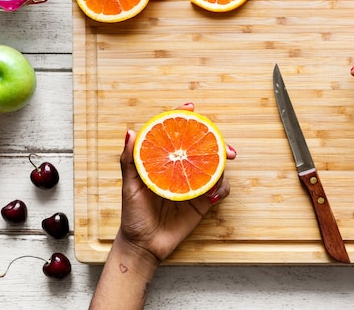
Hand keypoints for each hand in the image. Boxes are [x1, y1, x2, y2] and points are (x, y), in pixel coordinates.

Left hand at [118, 102, 235, 262]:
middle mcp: (181, 169)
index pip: (173, 134)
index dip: (182, 118)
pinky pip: (220, 189)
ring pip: (215, 166)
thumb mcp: (128, 186)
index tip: (190, 108)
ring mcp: (194, 184)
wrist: (144, 245)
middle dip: (216, 141)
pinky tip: (215, 194)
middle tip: (225, 146)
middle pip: (201, 147)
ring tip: (224, 167)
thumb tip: (131, 132)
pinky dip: (222, 188)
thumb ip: (129, 160)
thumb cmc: (133, 215)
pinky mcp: (203, 201)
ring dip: (223, 164)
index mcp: (163, 161)